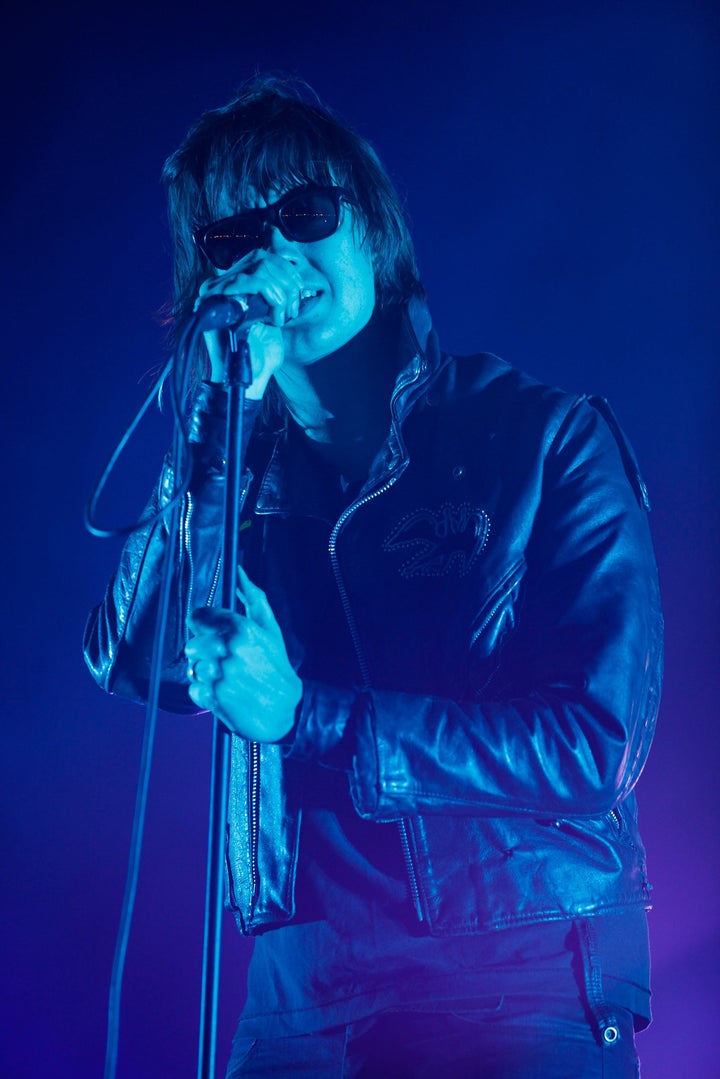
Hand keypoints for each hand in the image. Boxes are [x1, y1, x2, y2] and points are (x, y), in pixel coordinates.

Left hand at [185, 566, 301, 741]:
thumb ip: (254, 599)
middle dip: (205, 651)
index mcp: (241, 629)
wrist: (285, 711)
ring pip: (192, 666)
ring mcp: (219, 674)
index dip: (204, 624)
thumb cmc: (277, 667)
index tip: (211, 631)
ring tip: (227, 676)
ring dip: (205, 672)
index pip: (199, 616)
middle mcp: (228, 650)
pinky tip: (225, 690)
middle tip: (224, 659)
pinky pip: (194, 688)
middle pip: (193, 643)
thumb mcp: (271, 630)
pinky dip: (205, 691)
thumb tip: (240, 573)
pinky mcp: (213, 697)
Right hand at [196, 251, 303, 398]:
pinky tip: (275, 318)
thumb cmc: (263, 352)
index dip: (286, 269)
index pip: (261, 256)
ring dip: (281, 291)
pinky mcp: (215, 302)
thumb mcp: (275, 314)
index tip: (299, 291)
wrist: (250, 379)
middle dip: (287, 282)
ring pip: (258, 267)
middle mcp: (219, 285)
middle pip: (261, 258)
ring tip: (284, 315)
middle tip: (293, 308)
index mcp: (233, 285)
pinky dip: (271, 296)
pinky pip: (248, 281)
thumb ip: (278, 290)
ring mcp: (214, 292)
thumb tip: (294, 268)